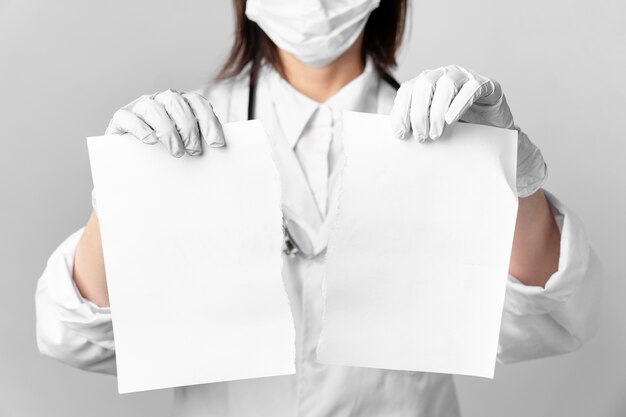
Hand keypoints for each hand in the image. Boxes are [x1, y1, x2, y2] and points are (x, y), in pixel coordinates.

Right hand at [105, 89, 224, 156]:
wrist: (130, 154)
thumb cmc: (165, 148)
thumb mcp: (184, 143)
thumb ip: (198, 142)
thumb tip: (219, 150)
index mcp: (180, 103)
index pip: (197, 103)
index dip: (209, 121)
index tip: (217, 143)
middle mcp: (160, 100)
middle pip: (176, 102)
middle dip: (188, 128)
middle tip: (194, 151)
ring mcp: (140, 107)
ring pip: (153, 108)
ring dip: (167, 131)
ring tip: (176, 152)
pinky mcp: (121, 118)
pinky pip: (128, 117)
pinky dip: (140, 128)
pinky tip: (150, 141)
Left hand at [390, 64, 546, 196]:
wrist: (493, 135)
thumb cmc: (458, 129)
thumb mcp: (431, 127)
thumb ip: (415, 125)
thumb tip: (395, 135)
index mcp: (426, 83)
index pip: (407, 89)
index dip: (401, 110)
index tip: (400, 133)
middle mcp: (443, 75)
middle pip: (424, 84)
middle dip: (418, 113)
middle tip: (421, 137)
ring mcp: (466, 77)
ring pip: (446, 84)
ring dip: (437, 111)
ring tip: (436, 134)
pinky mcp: (486, 85)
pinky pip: (472, 88)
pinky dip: (459, 103)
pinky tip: (451, 119)